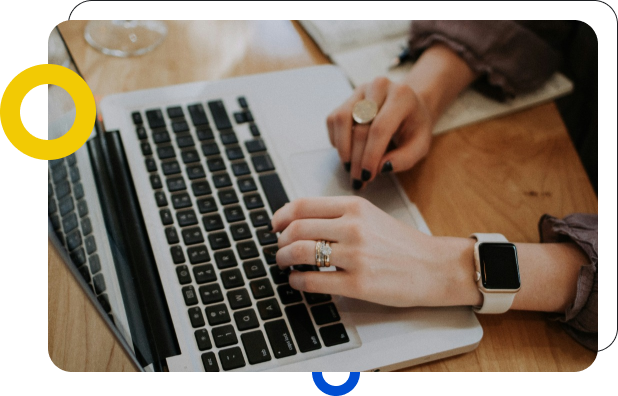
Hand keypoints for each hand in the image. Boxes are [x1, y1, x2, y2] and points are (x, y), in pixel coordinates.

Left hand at [271, 196, 479, 307]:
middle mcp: (353, 227)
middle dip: (280, 241)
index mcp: (355, 207)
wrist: (434, 267)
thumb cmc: (402, 244)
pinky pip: (313, 281)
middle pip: (296, 229)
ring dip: (284, 259)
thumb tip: (300, 222)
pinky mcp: (358, 284)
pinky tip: (297, 282)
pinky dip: (297, 282)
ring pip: (300, 253)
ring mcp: (355, 256)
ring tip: (284, 264)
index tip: (274, 225)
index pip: (303, 205)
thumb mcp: (371, 216)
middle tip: (279, 249)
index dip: (281, 216)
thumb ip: (339, 215)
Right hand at [326, 77, 434, 189]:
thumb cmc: (414, 127)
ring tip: (350, 167)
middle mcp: (379, 87)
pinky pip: (333, 120)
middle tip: (358, 179)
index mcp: (402, 96)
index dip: (370, 155)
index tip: (367, 176)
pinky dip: (336, 139)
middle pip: (360, 127)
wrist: (409, 105)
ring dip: (343, 148)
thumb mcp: (420, 145)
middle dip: (357, 158)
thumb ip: (405, 159)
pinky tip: (348, 151)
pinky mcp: (347, 98)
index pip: (380, 128)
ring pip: (341, 120)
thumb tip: (381, 168)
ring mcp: (360, 90)